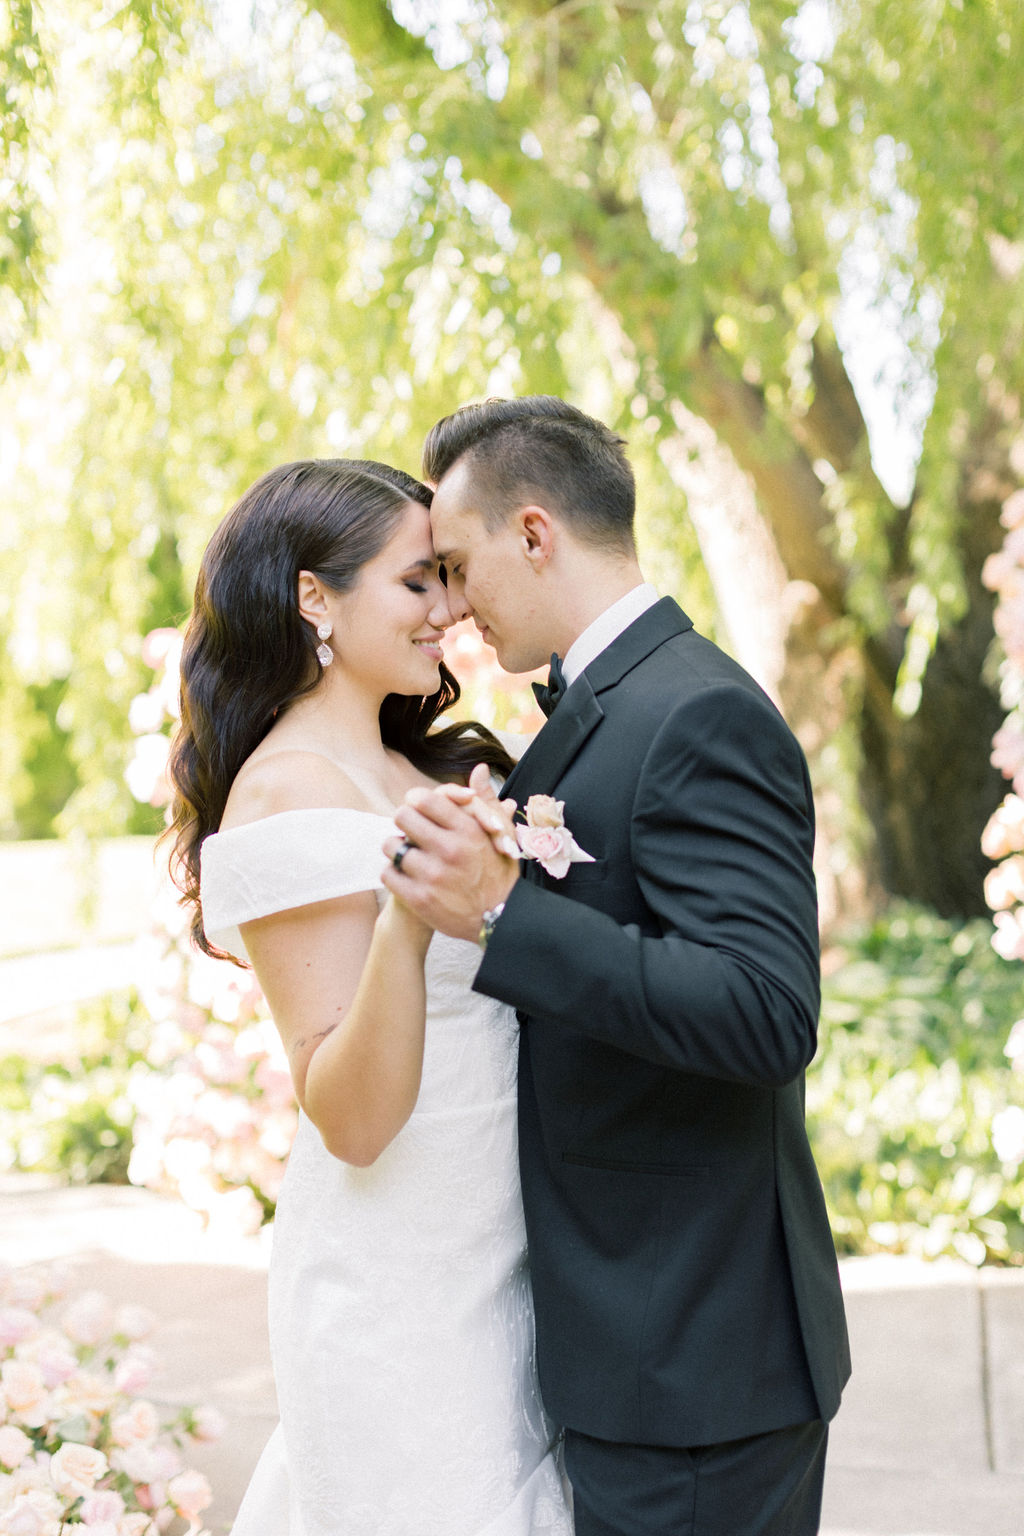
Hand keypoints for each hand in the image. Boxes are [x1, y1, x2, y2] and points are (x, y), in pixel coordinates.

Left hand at [381, 765, 519, 941]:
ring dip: (396, 849)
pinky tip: (406, 876)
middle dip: (405, 822)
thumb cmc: (499, 872)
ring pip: (390, 845)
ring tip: (408, 855)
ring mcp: (433, 875)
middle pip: (402, 816)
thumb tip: (479, 768)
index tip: (420, 811)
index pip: (423, 798)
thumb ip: (485, 800)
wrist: (500, 920)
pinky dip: (393, 873)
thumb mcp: (500, 834)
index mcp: (468, 830)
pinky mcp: (420, 899)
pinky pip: (388, 874)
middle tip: (411, 832)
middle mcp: (449, 850)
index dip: (417, 802)